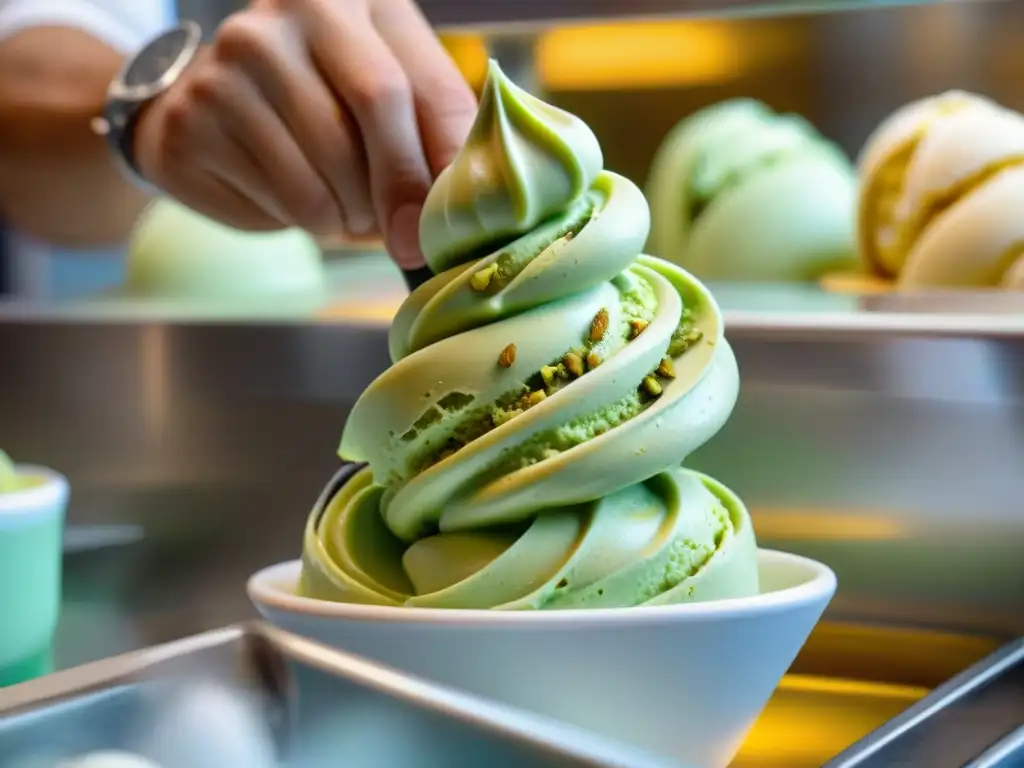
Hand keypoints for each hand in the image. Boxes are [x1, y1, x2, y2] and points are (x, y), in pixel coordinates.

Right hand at [134, 0, 476, 267]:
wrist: (212, 111)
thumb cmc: (322, 107)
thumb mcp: (387, 98)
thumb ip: (433, 129)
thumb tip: (472, 200)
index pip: (421, 82)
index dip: (449, 157)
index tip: (458, 214)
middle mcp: (290, 12)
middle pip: (377, 109)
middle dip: (402, 190)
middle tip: (409, 238)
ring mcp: (234, 60)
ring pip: (329, 171)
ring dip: (355, 215)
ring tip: (350, 209)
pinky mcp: (197, 119)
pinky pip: (287, 200)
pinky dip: (313, 222)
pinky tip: (306, 203)